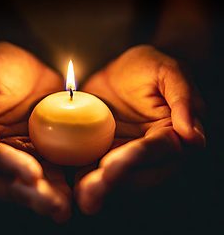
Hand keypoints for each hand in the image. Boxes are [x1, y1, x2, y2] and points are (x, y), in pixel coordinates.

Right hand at [0, 42, 70, 221]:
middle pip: (6, 181)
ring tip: (65, 208)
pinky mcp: (41, 155)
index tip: (32, 173)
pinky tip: (76, 195)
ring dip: (46, 198)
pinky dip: (62, 186)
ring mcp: (19, 156)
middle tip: (54, 205)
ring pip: (28, 184)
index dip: (6, 165)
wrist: (25, 67)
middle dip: (29, 195)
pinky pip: (51, 173)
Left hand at [74, 44, 205, 213]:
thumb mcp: (167, 71)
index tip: (110, 167)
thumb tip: (193, 137)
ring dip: (99, 188)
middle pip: (138, 174)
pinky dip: (84, 178)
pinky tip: (70, 186)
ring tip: (80, 196)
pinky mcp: (106, 153)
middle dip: (114, 183)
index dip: (135, 159)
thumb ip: (183, 98)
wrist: (119, 71)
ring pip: (117, 178)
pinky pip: (96, 168)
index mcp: (171, 134)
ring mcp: (126, 155)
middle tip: (90, 191)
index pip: (157, 151)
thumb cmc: (148, 67)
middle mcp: (152, 153)